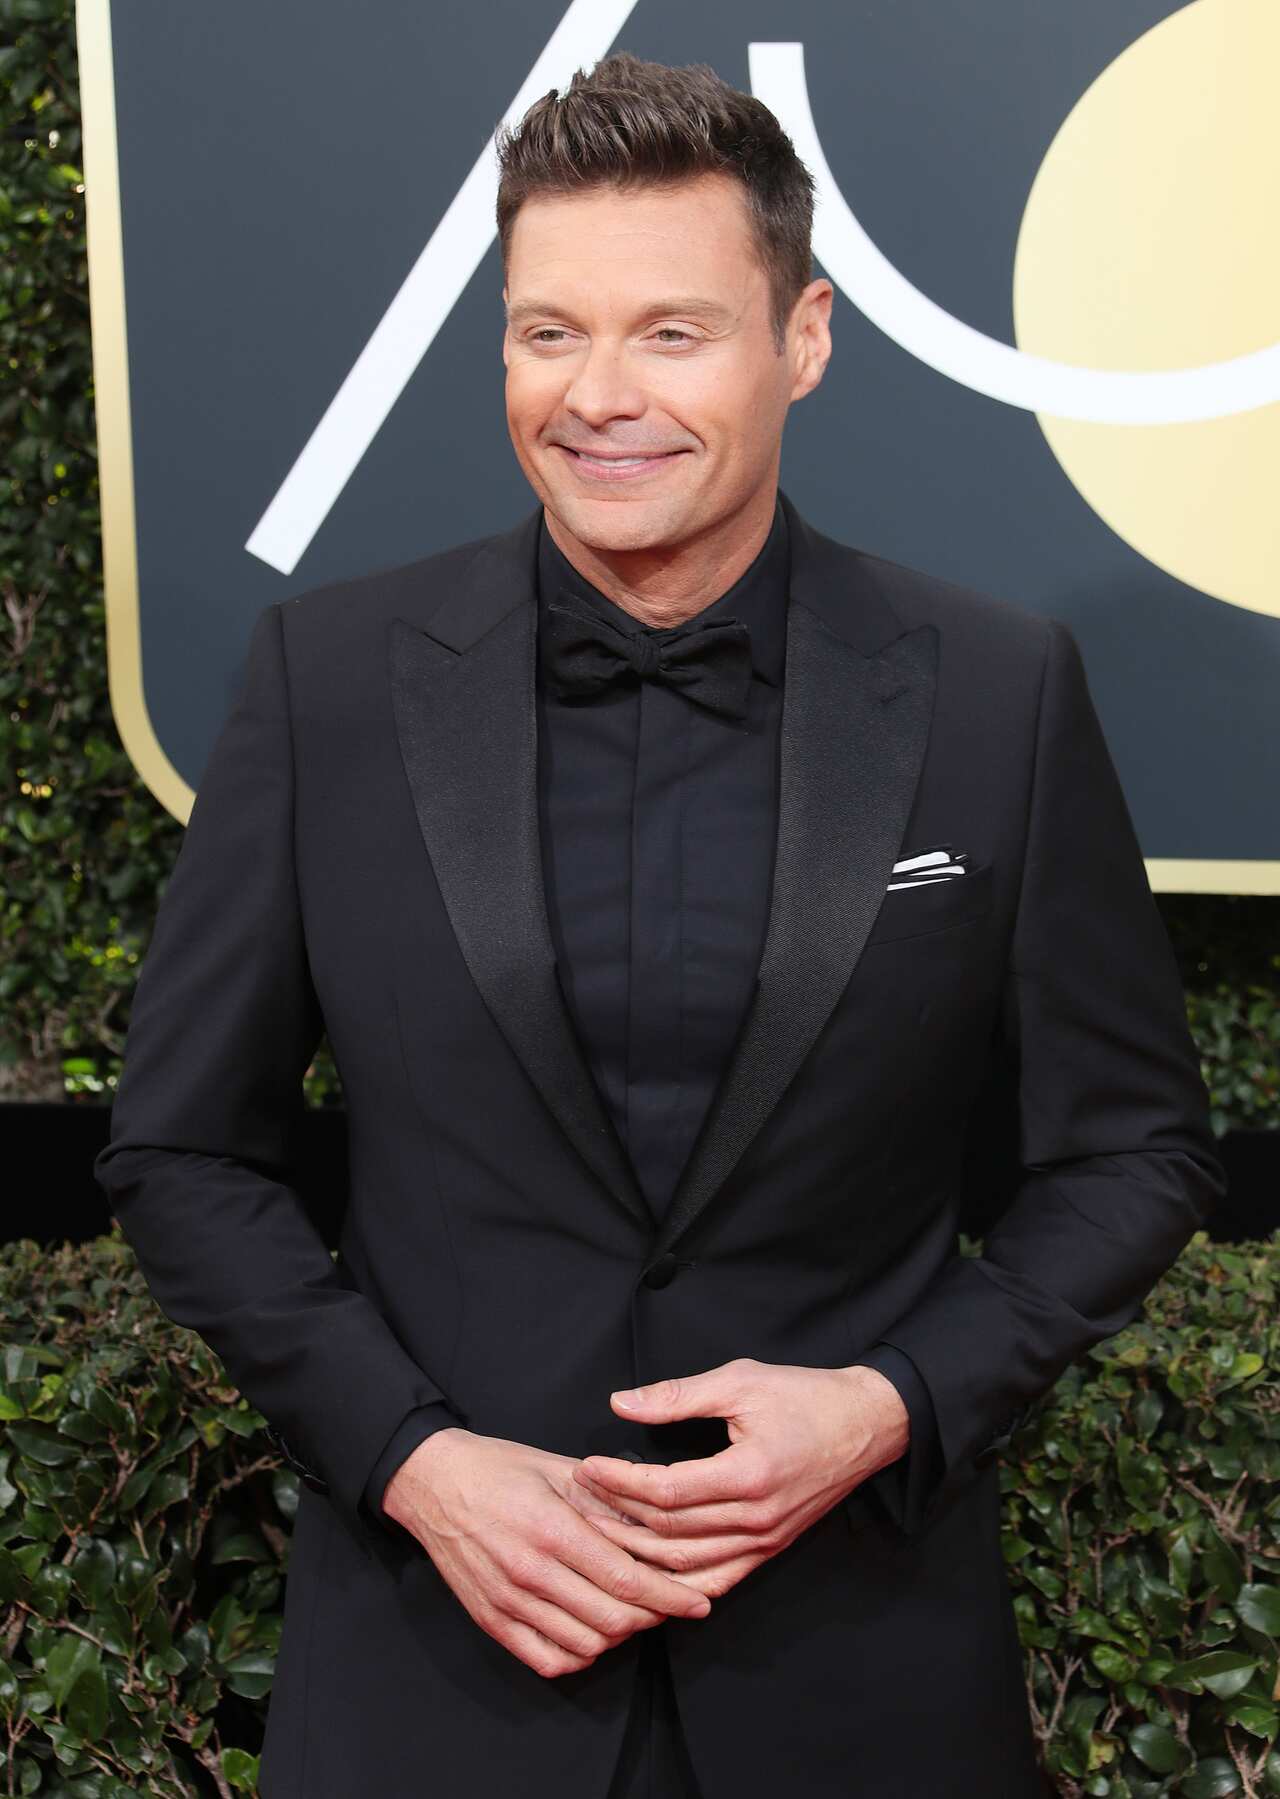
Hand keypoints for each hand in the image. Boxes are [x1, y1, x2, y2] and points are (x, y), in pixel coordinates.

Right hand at [381, 1428, 713, 1678]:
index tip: (698, 1602)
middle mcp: (530, 1572)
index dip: (670, 1596)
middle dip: (652, 1617)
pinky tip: (592, 1631)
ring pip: (586, 1644)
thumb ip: (610, 1499)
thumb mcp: (558, 1468)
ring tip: (634, 1612)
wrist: (432, 1483)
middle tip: (671, 1604)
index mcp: (552, 1529)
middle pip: (613, 1619)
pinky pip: (549, 1660)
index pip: (625, 1579)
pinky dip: (581, 1654)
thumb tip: (660, 1523)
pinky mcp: (492, 1622)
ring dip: (620, 1635)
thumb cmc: (498, 1468)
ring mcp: (509, 1603)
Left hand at [571, 1358, 907, 1600]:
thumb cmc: (805, 1396)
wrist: (866, 1424)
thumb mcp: (741, 1381)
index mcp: (749, 1474)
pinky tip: (647, 1575)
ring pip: (687, 1564)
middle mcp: (757, 1518)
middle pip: (670, 1533)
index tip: (587, 1467)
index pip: (666, 1493)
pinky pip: (716, 1580)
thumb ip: (679, 1396)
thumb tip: (620, 1403)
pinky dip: (677, 1583)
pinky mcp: (770, 1550)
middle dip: (617, 1518)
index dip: (620, 1483)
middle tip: (578, 1502)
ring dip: (638, 1554)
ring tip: (599, 1534)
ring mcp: (765, 1541)